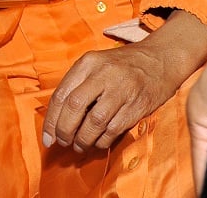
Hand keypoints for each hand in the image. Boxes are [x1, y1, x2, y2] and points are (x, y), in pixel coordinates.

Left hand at [43, 9, 206, 153]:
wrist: (160, 60)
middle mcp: (103, 75)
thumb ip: (76, 85)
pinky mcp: (137, 106)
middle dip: (64, 131)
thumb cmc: (121, 66)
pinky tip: (97, 143)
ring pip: (94, 122)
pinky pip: (113, 130)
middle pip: (74, 108)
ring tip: (78, 146)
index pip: (62, 95)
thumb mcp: (95, 65)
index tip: (46, 137)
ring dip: (82, 140)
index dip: (51, 120)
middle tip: (62, 142)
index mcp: (88, 63)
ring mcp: (122, 90)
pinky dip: (101, 141)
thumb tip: (55, 118)